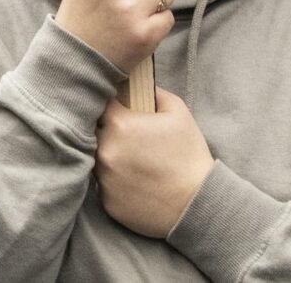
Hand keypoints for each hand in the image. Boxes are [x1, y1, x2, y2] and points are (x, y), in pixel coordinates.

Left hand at [96, 89, 214, 238]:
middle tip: (128, 138)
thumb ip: (154, 92)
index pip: (99, 105)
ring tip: (134, 162)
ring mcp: (103, 178)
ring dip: (110, 157)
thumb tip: (139, 86)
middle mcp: (105, 150)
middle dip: (107, 132)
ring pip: (96, 159)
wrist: (197, 204)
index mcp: (119, 124)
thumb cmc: (189, 156)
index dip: (110, 106)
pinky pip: (104, 185)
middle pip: (93, 132)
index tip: (119, 110)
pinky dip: (115, 182)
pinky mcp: (106, 201)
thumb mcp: (178, 113)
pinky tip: (136, 183)